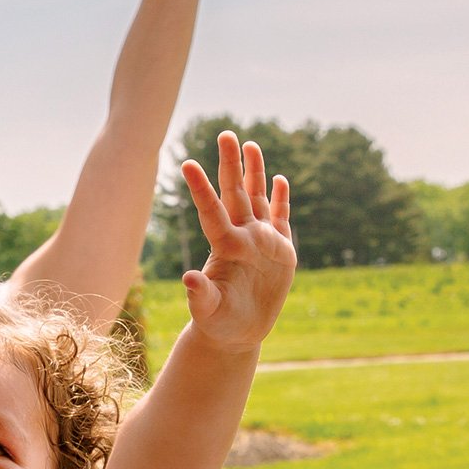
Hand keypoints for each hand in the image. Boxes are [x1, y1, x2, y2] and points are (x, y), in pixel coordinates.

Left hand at [179, 132, 292, 355]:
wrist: (238, 334)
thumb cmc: (218, 324)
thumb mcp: (209, 312)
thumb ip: (201, 296)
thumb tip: (189, 279)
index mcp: (225, 248)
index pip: (212, 211)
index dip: (201, 188)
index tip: (187, 163)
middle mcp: (242, 237)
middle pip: (236, 193)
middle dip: (231, 163)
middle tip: (225, 134)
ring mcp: (262, 241)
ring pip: (257, 198)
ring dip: (254, 172)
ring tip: (250, 144)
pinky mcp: (281, 251)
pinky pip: (280, 218)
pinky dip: (281, 199)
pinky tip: (279, 179)